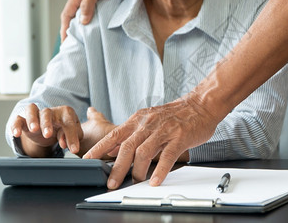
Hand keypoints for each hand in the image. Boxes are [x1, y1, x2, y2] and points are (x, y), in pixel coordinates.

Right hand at [11, 104, 82, 157]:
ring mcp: (36, 114)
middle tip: (48, 135)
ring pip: (31, 110)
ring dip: (32, 119)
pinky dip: (16, 125)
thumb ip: (72, 137)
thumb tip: (65, 143)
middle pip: (47, 113)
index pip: (69, 123)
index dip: (71, 136)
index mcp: (66, 113)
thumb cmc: (64, 130)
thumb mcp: (73, 134)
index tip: (74, 149)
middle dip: (47, 123)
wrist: (50, 131)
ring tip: (34, 129)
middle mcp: (50, 111)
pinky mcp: (24, 120)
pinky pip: (18, 119)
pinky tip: (17, 134)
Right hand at [59, 0, 136, 41]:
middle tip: (72, 48)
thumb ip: (88, 3)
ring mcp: (91, 4)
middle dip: (71, 33)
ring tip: (83, 45)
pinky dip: (92, 28)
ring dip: (82, 32)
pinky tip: (95, 36)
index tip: (65, 44)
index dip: (64, 30)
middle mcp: (81, 1)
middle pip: (72, 20)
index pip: (66, 16)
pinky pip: (94, 20)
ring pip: (82, 20)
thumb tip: (82, 22)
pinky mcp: (102, 7)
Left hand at [83, 94, 218, 188]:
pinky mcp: (179, 138)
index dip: (99, 148)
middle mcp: (148, 124)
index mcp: (138, 119)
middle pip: (127, 147)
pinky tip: (155, 181)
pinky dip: (160, 171)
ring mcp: (164, 131)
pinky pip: (167, 156)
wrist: (200, 104)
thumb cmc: (175, 114)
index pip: (114, 135)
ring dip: (137, 171)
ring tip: (136, 182)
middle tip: (111, 182)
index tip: (87, 161)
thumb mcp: (148, 119)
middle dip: (117, 167)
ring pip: (144, 153)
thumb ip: (130, 133)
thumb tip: (111, 148)